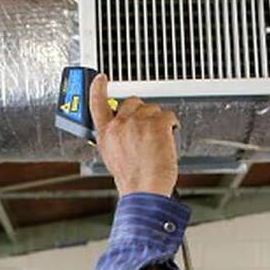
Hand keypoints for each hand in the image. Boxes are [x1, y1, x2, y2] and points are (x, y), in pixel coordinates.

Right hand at [88, 74, 178, 197]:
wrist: (144, 191)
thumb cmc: (132, 180)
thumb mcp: (112, 158)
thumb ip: (115, 138)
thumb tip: (122, 131)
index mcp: (105, 134)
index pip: (97, 104)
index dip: (98, 88)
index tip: (101, 78)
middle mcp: (120, 125)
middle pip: (132, 102)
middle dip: (142, 112)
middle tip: (148, 129)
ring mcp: (139, 122)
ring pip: (153, 109)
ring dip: (158, 121)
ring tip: (158, 141)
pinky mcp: (157, 124)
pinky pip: (168, 116)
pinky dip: (171, 125)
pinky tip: (169, 138)